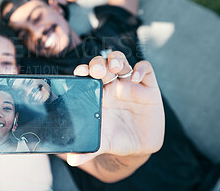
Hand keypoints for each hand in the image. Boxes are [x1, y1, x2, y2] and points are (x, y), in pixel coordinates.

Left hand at [69, 51, 163, 165]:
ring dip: (117, 60)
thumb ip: (88, 149)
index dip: (83, 70)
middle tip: (97, 70)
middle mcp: (111, 85)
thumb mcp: (103, 142)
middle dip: (99, 63)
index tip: (80, 72)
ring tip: (115, 68)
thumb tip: (72, 160)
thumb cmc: (116, 138)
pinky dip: (141, 69)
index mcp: (97, 94)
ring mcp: (129, 84)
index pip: (87, 75)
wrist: (139, 146)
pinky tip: (136, 78)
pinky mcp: (148, 87)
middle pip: (103, 64)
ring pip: (121, 61)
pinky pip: (146, 69)